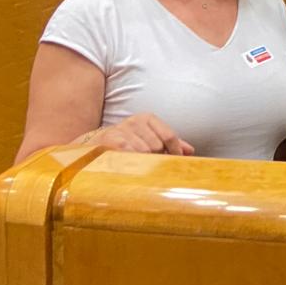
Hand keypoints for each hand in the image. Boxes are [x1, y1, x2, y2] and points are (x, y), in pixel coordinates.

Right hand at [77, 113, 194, 155]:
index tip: (175, 162)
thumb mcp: (149, 138)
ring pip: (145, 153)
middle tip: (150, 166)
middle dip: (157, 158)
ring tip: (137, 165)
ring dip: (143, 163)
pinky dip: (132, 163)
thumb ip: (170, 142)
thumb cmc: (127, 142)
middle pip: (158, 146)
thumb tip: (190, 150)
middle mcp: (136, 121)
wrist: (94, 144)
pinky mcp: (113, 140)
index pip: (169, 136)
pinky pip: (130, 155)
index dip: (175, 152)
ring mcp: (123, 129)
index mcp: (148, 118)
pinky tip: (129, 165)